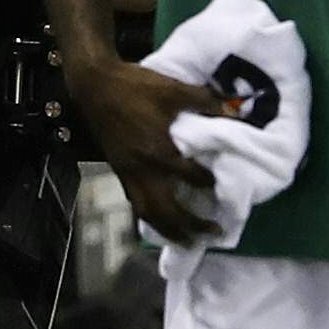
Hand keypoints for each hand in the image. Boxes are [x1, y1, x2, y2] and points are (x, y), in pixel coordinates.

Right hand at [65, 52, 233, 241]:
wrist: (96, 86)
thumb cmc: (136, 86)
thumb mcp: (174, 89)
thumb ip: (205, 102)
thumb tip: (232, 111)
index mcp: (159, 150)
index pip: (191, 177)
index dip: (209, 183)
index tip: (225, 187)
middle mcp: (143, 169)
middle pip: (167, 210)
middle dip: (191, 226)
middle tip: (214, 232)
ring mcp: (128, 173)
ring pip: (148, 213)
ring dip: (169, 231)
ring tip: (187, 242)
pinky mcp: (119, 171)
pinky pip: (134, 203)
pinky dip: (149, 217)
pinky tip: (161, 222)